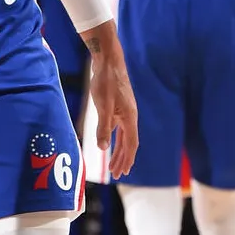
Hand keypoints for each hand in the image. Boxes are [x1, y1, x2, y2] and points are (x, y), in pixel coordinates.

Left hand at [88, 31, 138, 180]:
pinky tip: (107, 141)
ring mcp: (124, 111)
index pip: (131, 144)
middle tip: (117, 174)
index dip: (127, 159)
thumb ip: (103, 127)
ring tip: (112, 164)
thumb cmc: (106, 82)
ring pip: (123, 136)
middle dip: (123, 159)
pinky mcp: (118, 105)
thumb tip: (103, 149)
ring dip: (119, 150)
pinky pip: (118, 127)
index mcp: (129, 118)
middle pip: (129, 143)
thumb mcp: (103, 106)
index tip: (124, 172)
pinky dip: (114, 137)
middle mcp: (129, 116)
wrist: (108, 60)